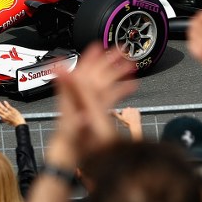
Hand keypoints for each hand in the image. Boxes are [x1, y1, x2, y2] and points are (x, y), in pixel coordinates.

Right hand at [0, 99, 26, 126]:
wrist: (19, 123)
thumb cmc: (14, 122)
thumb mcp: (7, 122)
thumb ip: (3, 119)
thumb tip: (0, 116)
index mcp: (3, 118)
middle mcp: (5, 115)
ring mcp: (9, 112)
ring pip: (3, 108)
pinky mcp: (13, 110)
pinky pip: (9, 107)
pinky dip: (6, 104)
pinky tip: (4, 101)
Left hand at [48, 45, 135, 165]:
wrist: (69, 155)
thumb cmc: (70, 143)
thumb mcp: (72, 130)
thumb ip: (75, 118)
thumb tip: (78, 109)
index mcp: (75, 99)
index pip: (82, 74)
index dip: (89, 59)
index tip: (96, 46)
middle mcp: (83, 98)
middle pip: (96, 74)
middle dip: (108, 60)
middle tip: (120, 49)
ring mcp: (90, 103)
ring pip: (105, 82)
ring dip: (117, 71)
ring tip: (129, 62)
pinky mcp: (97, 110)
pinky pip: (110, 94)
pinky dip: (121, 88)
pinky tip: (131, 85)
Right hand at [114, 106, 142, 137]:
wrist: (135, 125)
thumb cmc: (127, 123)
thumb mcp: (120, 119)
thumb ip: (115, 114)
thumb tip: (110, 111)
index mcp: (124, 110)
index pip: (123, 111)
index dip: (124, 115)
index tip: (125, 118)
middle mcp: (129, 108)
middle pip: (127, 110)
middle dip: (128, 113)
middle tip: (129, 119)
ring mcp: (133, 108)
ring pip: (132, 110)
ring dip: (132, 113)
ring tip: (132, 118)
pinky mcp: (137, 110)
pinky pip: (136, 111)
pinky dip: (135, 113)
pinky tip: (134, 117)